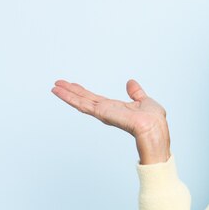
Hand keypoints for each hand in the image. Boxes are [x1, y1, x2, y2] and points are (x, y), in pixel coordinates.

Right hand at [51, 79, 170, 163]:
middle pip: (85, 99)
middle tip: (58, 83)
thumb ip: (136, 93)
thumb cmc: (153, 119)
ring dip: (67, 94)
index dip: (84, 92)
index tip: (74, 86)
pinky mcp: (100, 113)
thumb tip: (131, 83)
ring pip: (80, 101)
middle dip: (72, 92)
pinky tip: (59, 92)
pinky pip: (82, 104)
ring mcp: (102, 112)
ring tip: (55, 86)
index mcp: (116, 108)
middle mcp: (107, 111)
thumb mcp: (144, 101)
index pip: (96, 99)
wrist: (153, 127)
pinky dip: (69, 97)